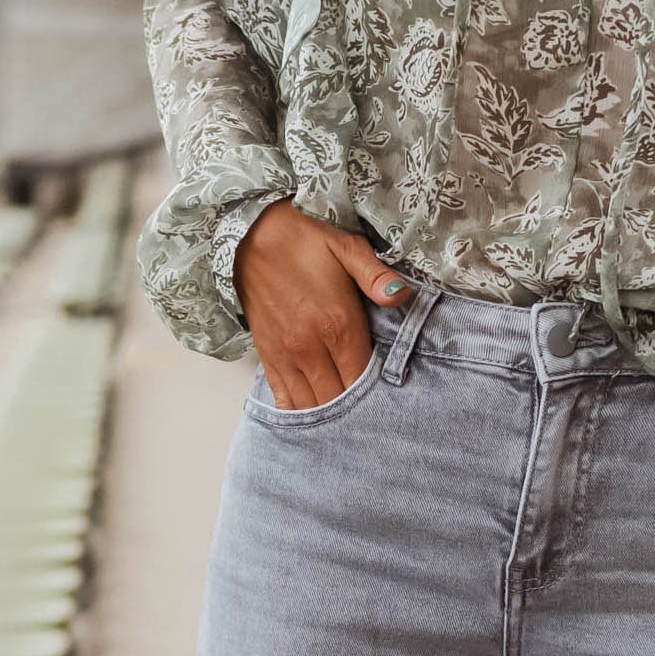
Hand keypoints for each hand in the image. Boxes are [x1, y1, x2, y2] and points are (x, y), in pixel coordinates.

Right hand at [235, 201, 406, 405]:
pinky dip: (298, 411)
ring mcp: (285, 355)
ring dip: (328, 415)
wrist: (252, 236)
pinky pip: (283, 397)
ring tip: (345, 419)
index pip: (362, 379)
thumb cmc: (304, 241)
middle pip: (338, 399)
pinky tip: (312, 416)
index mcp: (337, 324)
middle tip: (371, 414)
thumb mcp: (347, 248)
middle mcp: (310, 347)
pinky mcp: (267, 356)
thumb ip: (376, 276)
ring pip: (310, 405)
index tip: (388, 396)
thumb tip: (402, 294)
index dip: (376, 394)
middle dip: (355, 410)